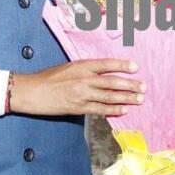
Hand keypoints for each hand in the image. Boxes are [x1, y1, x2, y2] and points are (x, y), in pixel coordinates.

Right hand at [10, 59, 144, 115]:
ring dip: (126, 98)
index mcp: (81, 66)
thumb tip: (102, 73)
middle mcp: (83, 79)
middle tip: (143, 87)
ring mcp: (81, 94)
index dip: (122, 65)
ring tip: (139, 100)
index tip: (136, 67)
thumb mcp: (68, 67)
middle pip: (112, 82)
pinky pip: (99, 109)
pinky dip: (113, 110)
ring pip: (109, 96)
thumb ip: (85, 70)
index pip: (106, 64)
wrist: (31, 91)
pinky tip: (123, 110)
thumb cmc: (48, 78)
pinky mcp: (77, 108)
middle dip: (130, 85)